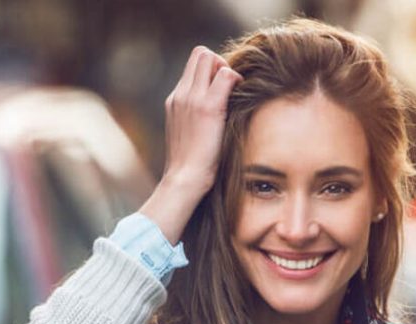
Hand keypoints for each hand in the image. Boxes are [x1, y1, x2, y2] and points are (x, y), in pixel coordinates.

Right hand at [162, 45, 241, 196]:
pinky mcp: (207, 107)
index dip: (210, 69)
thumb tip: (214, 113)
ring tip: (233, 93)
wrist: (184, 178)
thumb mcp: (188, 134)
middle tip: (229, 88)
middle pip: (200, 53)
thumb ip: (195, 116)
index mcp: (175, 100)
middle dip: (218, 63)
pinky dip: (236, 80)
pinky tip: (240, 98)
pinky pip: (225, 75)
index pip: (193, 65)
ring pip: (209, 57)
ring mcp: (191, 98)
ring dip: (226, 69)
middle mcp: (180, 94)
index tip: (221, 89)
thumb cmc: (192, 164)